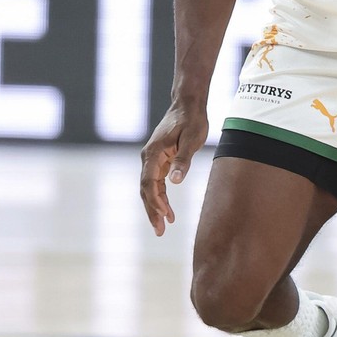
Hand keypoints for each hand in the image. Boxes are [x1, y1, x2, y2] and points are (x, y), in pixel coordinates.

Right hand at [140, 102, 208, 236]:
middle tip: (159, 231)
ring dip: (155, 207)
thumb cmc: (191, 120)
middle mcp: (148, 157)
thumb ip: (183, 160)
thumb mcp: (192, 140)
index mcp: (153, 153)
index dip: (155, 200)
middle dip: (151, 210)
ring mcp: (152, 159)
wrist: (187, 105)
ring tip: (162, 227)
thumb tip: (176, 181)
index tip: (164, 215)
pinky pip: (156, 183)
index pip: (149, 182)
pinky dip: (160, 198)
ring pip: (149, 188)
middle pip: (145, 189)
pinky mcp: (159, 161)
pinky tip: (168, 211)